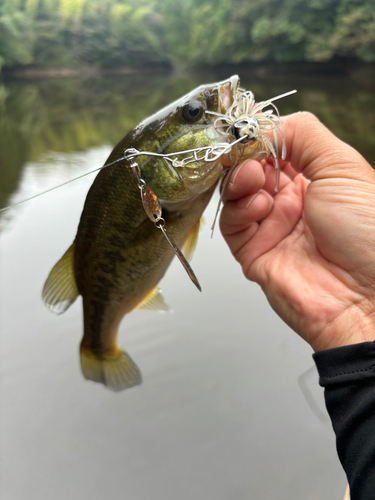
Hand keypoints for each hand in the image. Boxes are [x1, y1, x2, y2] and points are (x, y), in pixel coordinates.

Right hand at [220, 112, 374, 351]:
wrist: (366, 296)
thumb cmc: (369, 233)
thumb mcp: (342, 166)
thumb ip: (303, 134)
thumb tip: (264, 123)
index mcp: (314, 178)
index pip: (274, 147)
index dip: (258, 134)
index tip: (246, 124)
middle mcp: (291, 201)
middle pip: (250, 167)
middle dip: (245, 155)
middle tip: (247, 152)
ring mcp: (271, 226)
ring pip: (236, 193)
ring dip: (240, 179)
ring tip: (255, 177)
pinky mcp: (254, 251)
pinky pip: (232, 223)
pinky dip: (238, 209)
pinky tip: (258, 206)